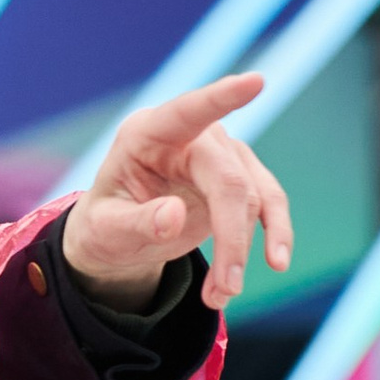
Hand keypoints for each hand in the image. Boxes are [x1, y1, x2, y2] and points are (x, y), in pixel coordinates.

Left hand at [64, 74, 292, 312]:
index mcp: (147, 134)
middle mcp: (190, 137)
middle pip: (230, 180)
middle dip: (232, 239)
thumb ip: (137, 224)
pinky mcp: (240, 178)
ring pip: (254, 197)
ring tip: (221, 296)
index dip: (221, 99)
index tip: (255, 82)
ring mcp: (220, 155)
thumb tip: (174, 216)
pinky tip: (274, 265)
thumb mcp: (105, 231)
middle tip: (224, 291)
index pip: (187, 111)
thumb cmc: (104, 225)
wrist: (118, 237)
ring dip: (243, 251)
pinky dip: (272, 237)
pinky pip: (269, 204)